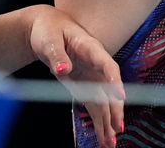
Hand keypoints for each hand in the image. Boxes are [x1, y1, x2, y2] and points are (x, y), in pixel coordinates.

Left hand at [27, 6, 124, 147]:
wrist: (43, 28)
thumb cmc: (48, 29)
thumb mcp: (50, 40)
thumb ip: (58, 56)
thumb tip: (64, 70)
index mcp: (91, 48)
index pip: (108, 65)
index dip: (115, 81)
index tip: (120, 96)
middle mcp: (96, 64)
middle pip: (109, 89)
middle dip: (114, 109)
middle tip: (117, 129)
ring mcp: (91, 75)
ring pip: (103, 101)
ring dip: (107, 121)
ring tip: (110, 142)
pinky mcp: (84, 84)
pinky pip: (93, 104)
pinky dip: (98, 119)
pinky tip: (103, 135)